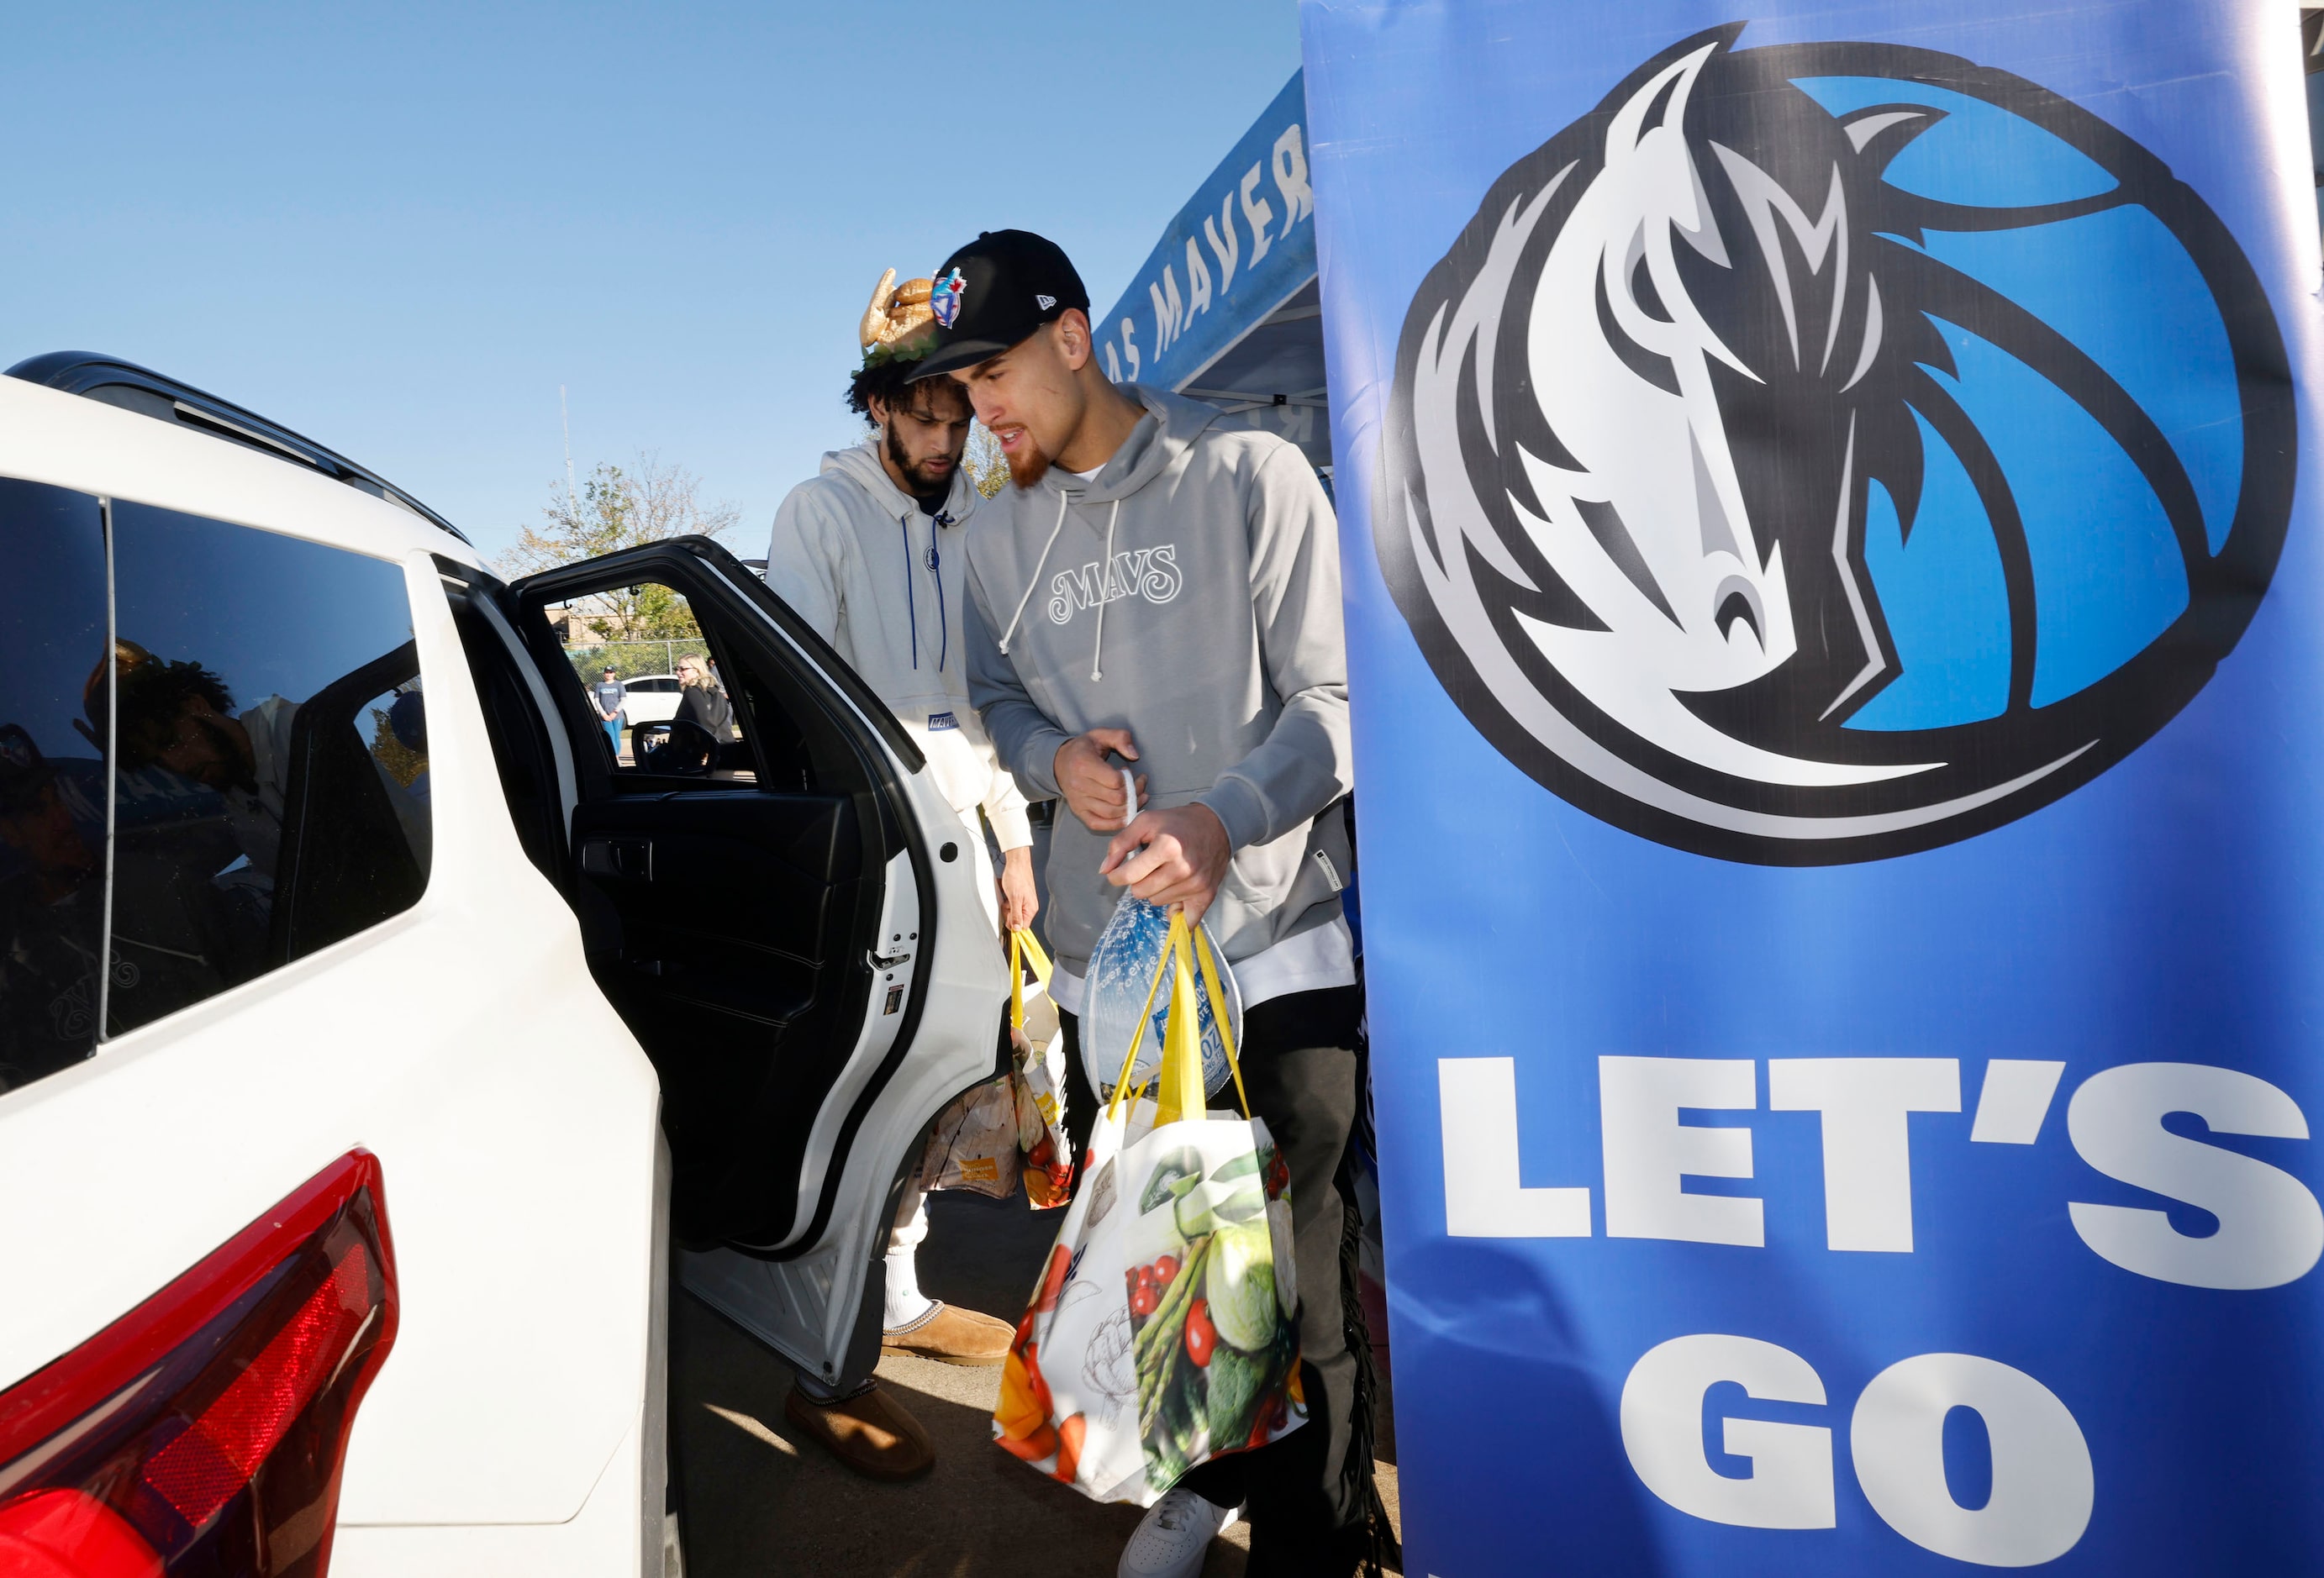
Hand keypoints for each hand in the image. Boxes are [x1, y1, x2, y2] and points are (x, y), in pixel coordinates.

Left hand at [998, 845, 1038, 931]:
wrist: (1017, 863)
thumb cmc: (1017, 877)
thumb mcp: (1014, 899)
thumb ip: (1016, 915)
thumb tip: (1017, 928)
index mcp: (1031, 909)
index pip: (1023, 927)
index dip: (1013, 925)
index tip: (1007, 920)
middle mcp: (1030, 907)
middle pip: (1017, 920)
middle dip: (1009, 914)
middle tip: (1007, 904)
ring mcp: (1025, 902)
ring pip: (1013, 912)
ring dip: (1007, 907)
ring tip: (1007, 897)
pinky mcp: (1020, 897)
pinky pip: (1012, 905)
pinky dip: (1008, 901)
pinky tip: (1007, 895)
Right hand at [1054, 728, 1146, 831]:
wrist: (1059, 763)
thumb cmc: (1084, 749)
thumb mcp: (1100, 734)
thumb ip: (1120, 738)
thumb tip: (1134, 755)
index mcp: (1084, 764)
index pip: (1115, 781)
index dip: (1129, 778)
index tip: (1129, 771)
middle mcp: (1079, 785)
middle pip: (1117, 798)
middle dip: (1134, 792)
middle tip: (1138, 784)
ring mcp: (1078, 801)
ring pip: (1112, 813)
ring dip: (1131, 807)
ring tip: (1136, 796)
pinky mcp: (1079, 812)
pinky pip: (1100, 824)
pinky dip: (1117, 822)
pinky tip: (1127, 813)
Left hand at [1101, 804, 1231, 923]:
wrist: (1217, 825)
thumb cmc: (1178, 823)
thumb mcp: (1145, 822)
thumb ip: (1120, 844)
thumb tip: (1105, 870)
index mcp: (1166, 848)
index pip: (1128, 876)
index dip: (1116, 875)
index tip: (1118, 872)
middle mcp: (1182, 869)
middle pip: (1141, 893)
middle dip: (1138, 881)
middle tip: (1148, 868)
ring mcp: (1195, 884)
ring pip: (1157, 902)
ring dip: (1156, 891)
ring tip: (1166, 873)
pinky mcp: (1206, 895)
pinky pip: (1184, 919)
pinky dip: (1176, 911)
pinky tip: (1176, 897)